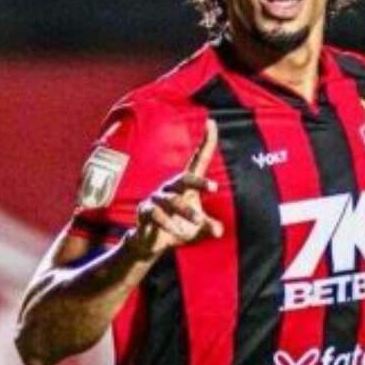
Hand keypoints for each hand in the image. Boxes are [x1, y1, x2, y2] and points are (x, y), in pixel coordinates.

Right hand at [130, 119, 223, 260]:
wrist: (152, 242)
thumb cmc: (178, 227)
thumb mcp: (198, 228)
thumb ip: (209, 226)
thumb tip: (219, 231)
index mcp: (186, 185)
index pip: (198, 159)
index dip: (206, 141)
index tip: (211, 122)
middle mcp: (171, 187)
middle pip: (184, 178)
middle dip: (198, 182)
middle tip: (214, 187)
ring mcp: (157, 198)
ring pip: (172, 200)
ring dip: (186, 211)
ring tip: (198, 221)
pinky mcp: (146, 211)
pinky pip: (156, 214)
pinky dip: (167, 223)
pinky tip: (177, 231)